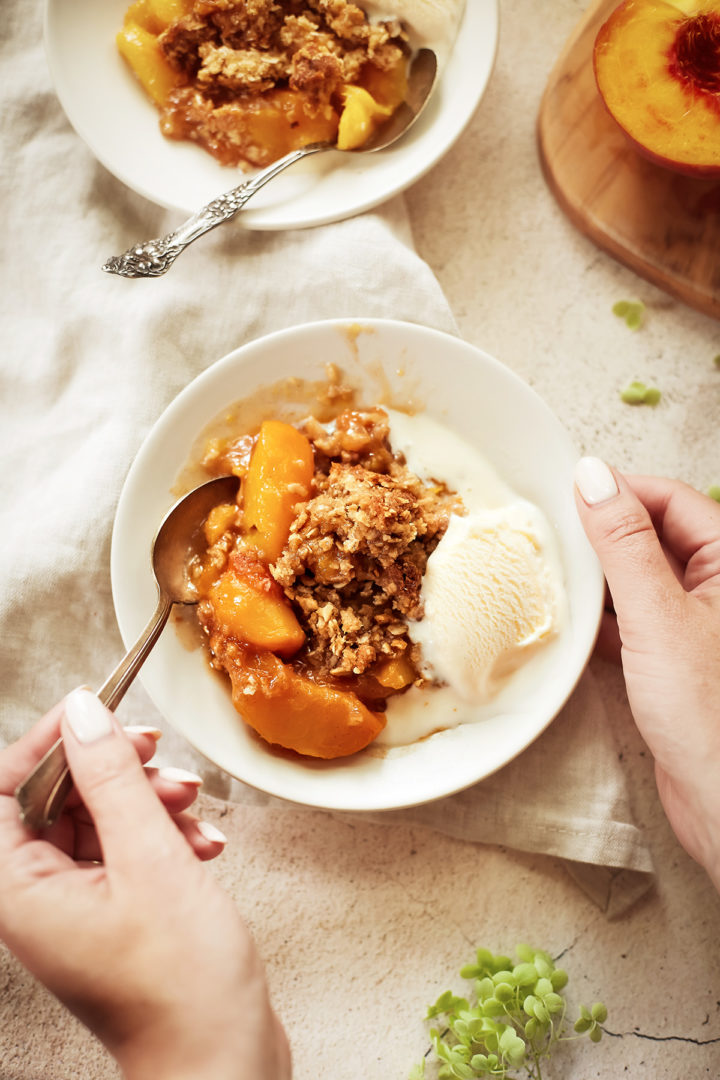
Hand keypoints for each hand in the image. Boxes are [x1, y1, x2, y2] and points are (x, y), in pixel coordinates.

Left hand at [0, 690, 290, 1079]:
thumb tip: (83, 713)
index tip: (96, 709)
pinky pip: (126, 848)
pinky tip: (203, 845)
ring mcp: (74, 906)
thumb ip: (111, 779)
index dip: (48, 741)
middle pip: (58, 797)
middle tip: (156, 755)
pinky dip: (164, 835)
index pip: (5, 788)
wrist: (222, 1061)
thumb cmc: (181, 986)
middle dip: (114, 772)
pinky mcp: (112, 912)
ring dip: (149, 801)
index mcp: (18, 889)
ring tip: (192, 806)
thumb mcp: (149, 860)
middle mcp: (36, 897)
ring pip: (99, 818)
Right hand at [574, 459, 719, 889]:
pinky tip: (570, 622)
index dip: (620, 490)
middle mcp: (719, 589)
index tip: (567, 491)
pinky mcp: (675, 662)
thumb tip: (592, 477)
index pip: (673, 499)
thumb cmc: (710, 715)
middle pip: (655, 535)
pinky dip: (601, 619)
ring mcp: (697, 625)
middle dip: (604, 533)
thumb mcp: (658, 617)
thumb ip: (624, 544)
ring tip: (551, 572)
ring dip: (598, 577)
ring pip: (640, 580)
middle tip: (551, 531)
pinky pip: (632, 621)